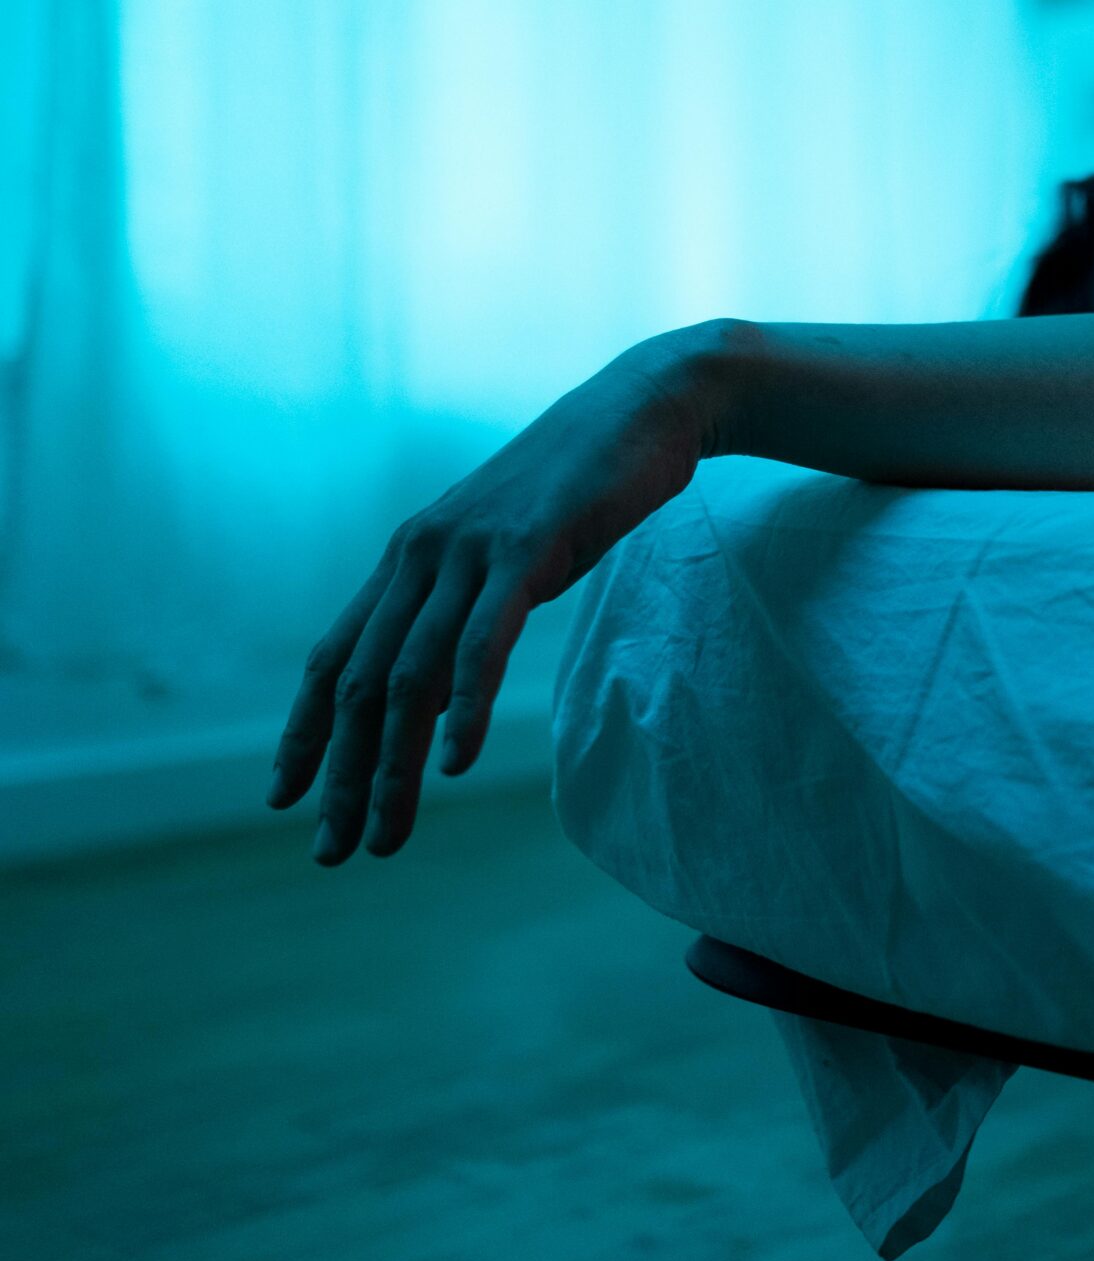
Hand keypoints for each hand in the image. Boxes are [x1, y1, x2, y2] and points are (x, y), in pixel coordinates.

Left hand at [267, 331, 712, 863]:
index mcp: (409, 559)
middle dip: (341, 775)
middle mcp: (421, 554)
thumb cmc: (579, 490)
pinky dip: (465, 709)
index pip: (333, 659)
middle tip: (331, 851)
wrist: (643, 408)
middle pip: (359, 683)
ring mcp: (471, 550)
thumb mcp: (504, 559)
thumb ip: (460, 618)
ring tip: (387, 835)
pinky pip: (483, 642)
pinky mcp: (526, 549)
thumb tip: (431, 703)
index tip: (284, 800)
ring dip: (391, 767)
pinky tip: (456, 764)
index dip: (303, 733)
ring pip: (411, 677)